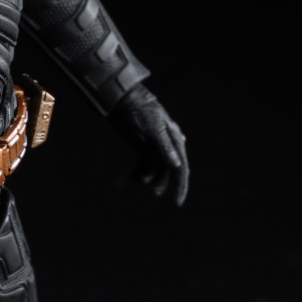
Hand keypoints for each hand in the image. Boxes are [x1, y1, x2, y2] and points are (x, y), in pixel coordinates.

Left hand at [110, 86, 188, 205]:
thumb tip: (177, 165)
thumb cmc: (139, 110)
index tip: (176, 203)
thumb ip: (164, 148)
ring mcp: (152, 144)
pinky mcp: (140, 144)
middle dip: (162, 183)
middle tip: (153, 194)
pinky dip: (139, 172)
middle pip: (168, 170)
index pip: (181, 168)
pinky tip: (132, 177)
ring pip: (155, 168)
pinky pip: (143, 164)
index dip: (180, 187)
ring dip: (149, 178)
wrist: (120, 98)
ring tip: (138, 180)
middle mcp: (166, 144)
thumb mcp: (153, 129)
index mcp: (174, 140)